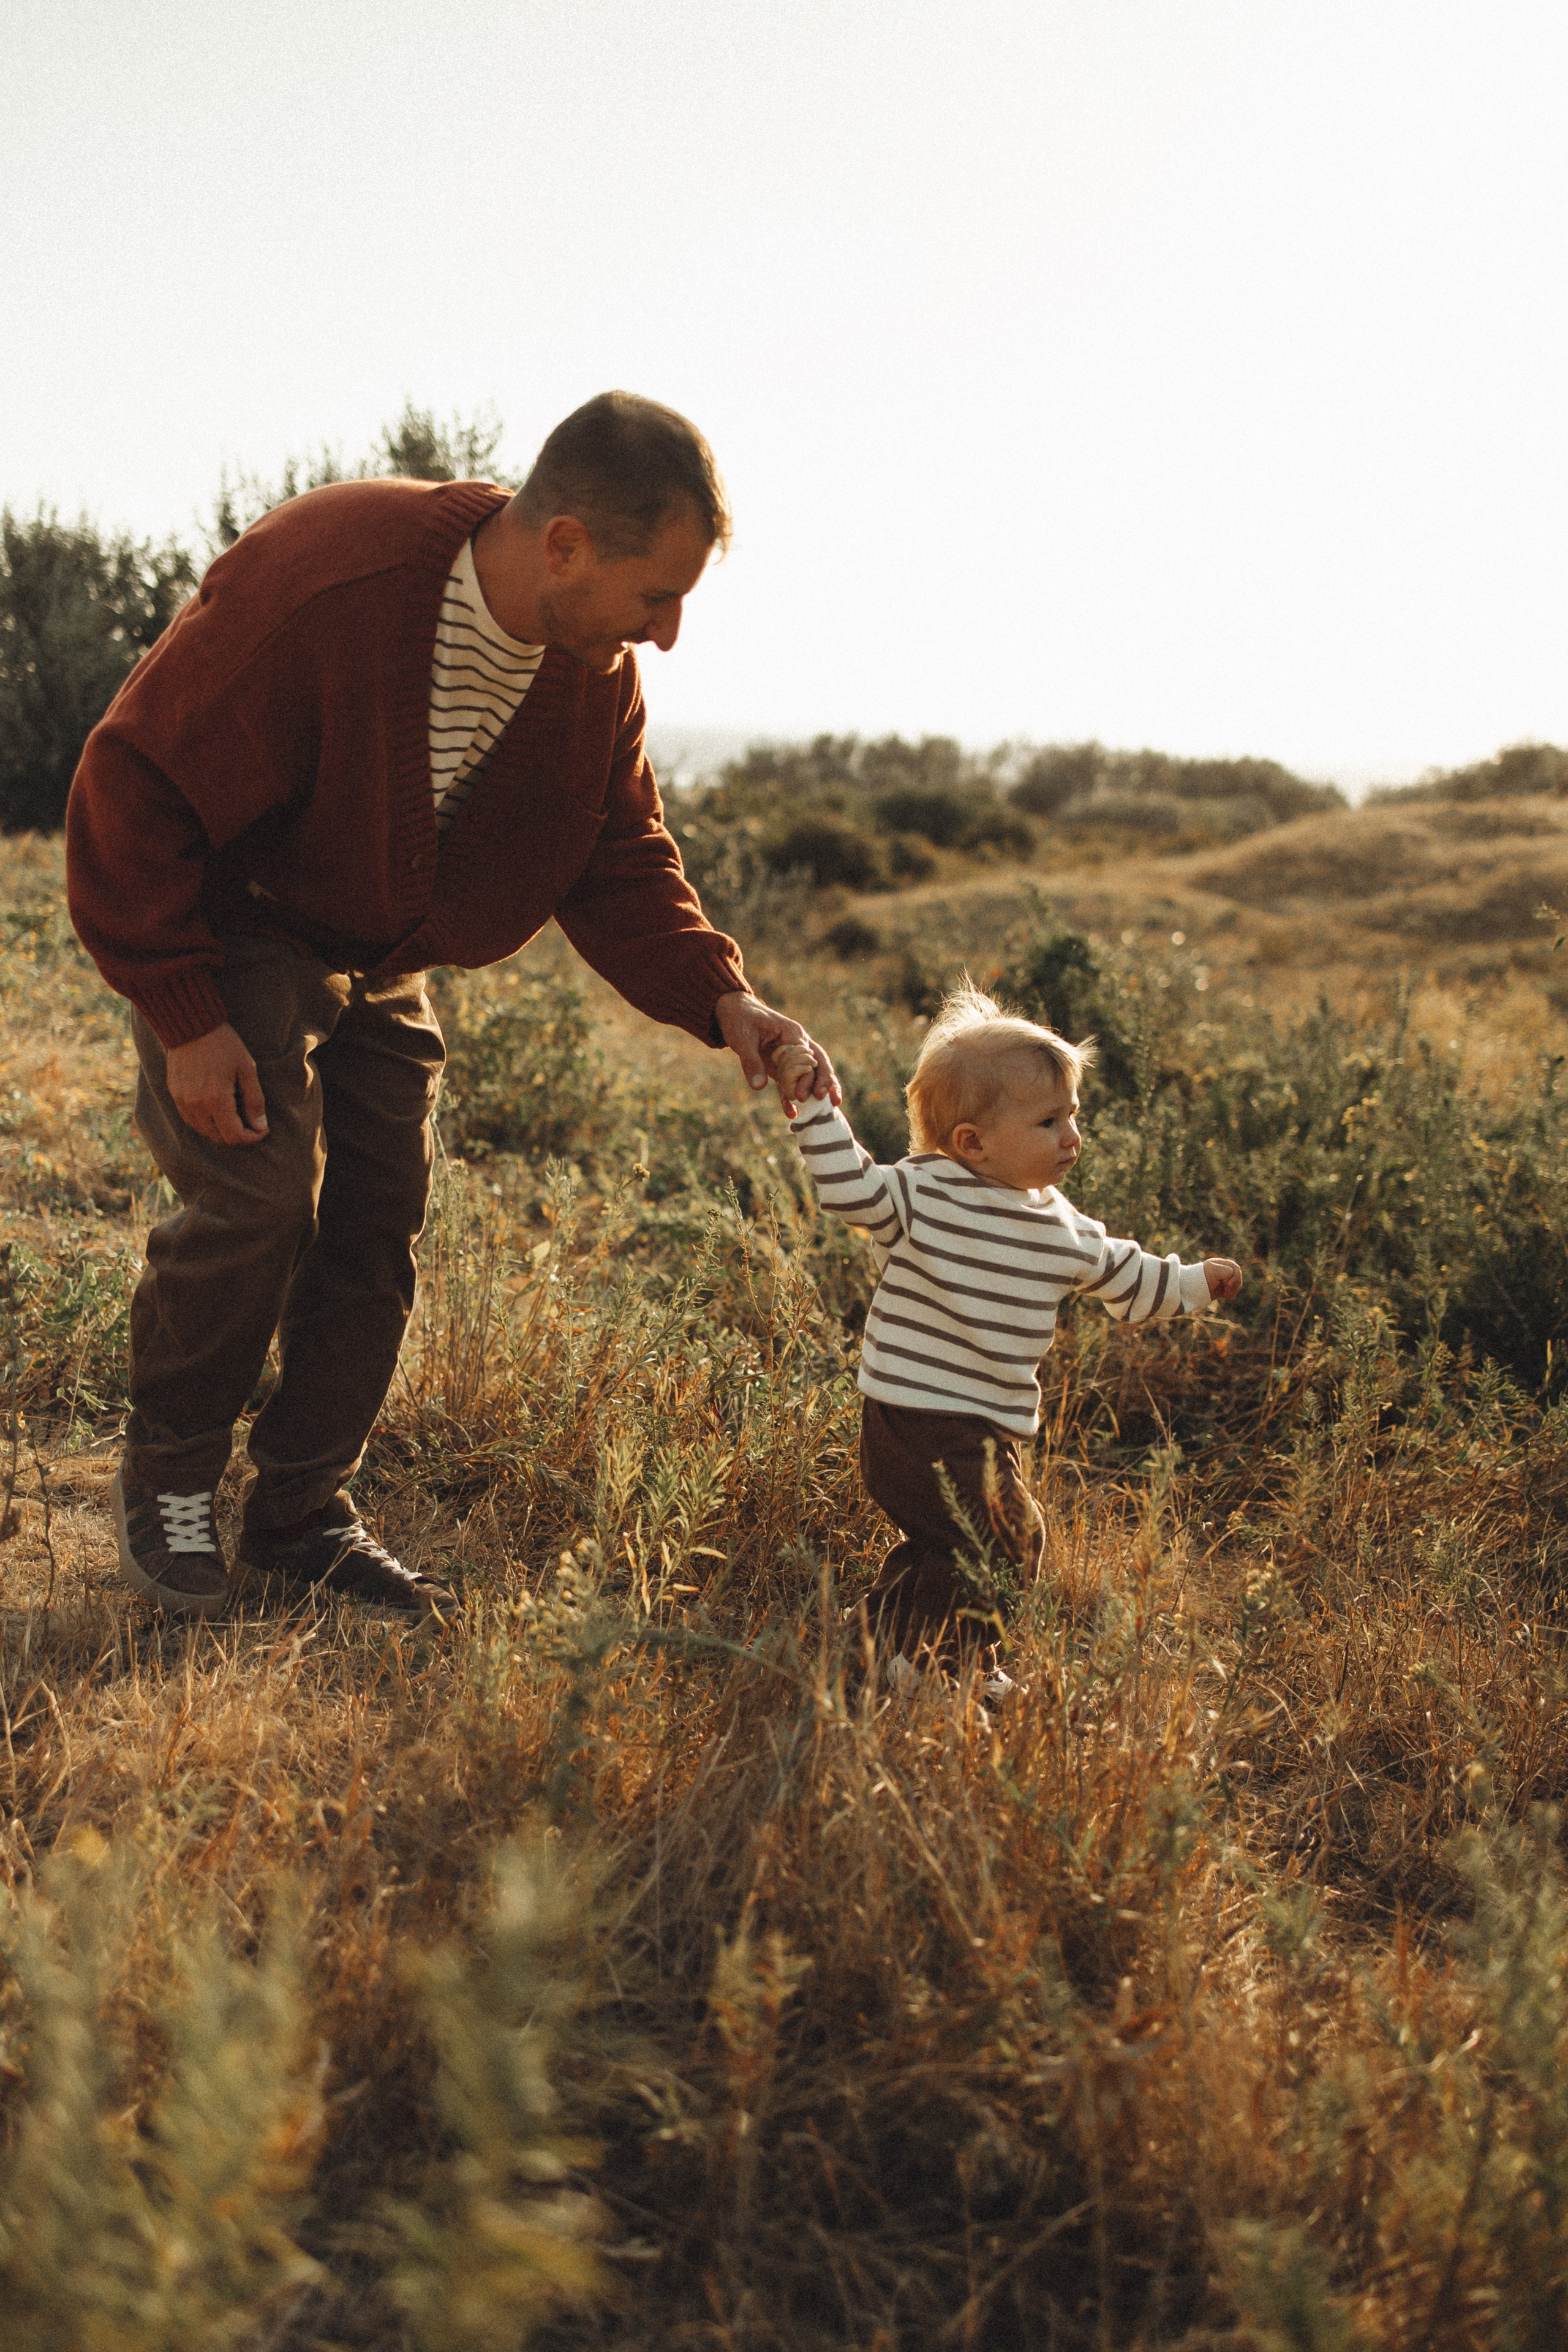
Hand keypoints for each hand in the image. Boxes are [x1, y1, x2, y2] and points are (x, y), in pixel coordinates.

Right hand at [165, 1023, 268, 1145]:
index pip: (234, 1136)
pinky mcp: (175, 1096)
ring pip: (205, 1132)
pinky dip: (207, 1122)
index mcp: (216, 1099)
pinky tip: (218, 1109)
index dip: (252, 1137)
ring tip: (236, 1113)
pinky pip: (192, 1121)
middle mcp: (196, 1106)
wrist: (191, 1026)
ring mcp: (182, 1102)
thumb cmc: (224, 1045)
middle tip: (252, 1122)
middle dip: (238, 1135)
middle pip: (219, 1138)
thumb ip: (254, 1100)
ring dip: (222, 1130)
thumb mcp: (247, 1069)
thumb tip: (261, 1126)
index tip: (262, 1129)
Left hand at [714, 993, 840, 1112]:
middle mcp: (797, 1044)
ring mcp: (792, 1055)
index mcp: (791, 1033)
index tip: (802, 1095)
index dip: (809, 1076)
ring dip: (819, 1089)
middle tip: (825, 1100)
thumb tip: (758, 1087)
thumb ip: (751, 1062)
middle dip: (825, 1081)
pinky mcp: (782, 1065)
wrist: (733, 1013)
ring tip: (831, 1107)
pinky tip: (792, 1114)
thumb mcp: (742, 1039)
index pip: (808, 1057)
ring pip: (812, 1072)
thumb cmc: (740, 1021)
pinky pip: (792, 1081)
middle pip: (819, 1062)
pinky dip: (792, 1097)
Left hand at [1203, 1257, 1242, 1303]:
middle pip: (1238, 1276)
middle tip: (1226, 1290)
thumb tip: (1232, 1279)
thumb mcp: (1215, 1271)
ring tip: (1225, 1294)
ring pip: (1237, 1284)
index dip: (1235, 1277)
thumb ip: (1228, 1271)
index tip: (1227, 1284)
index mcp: (1221, 1263)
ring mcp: (1224, 1279)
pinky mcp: (1223, 1288)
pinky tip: (1224, 1296)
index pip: (1236, 1269)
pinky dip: (1231, 1294)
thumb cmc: (1202, 1279)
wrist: (1193, 1290)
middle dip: (1235, 1284)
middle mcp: (1223, 1270)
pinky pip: (1233, 1291)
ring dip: (1234, 1290)